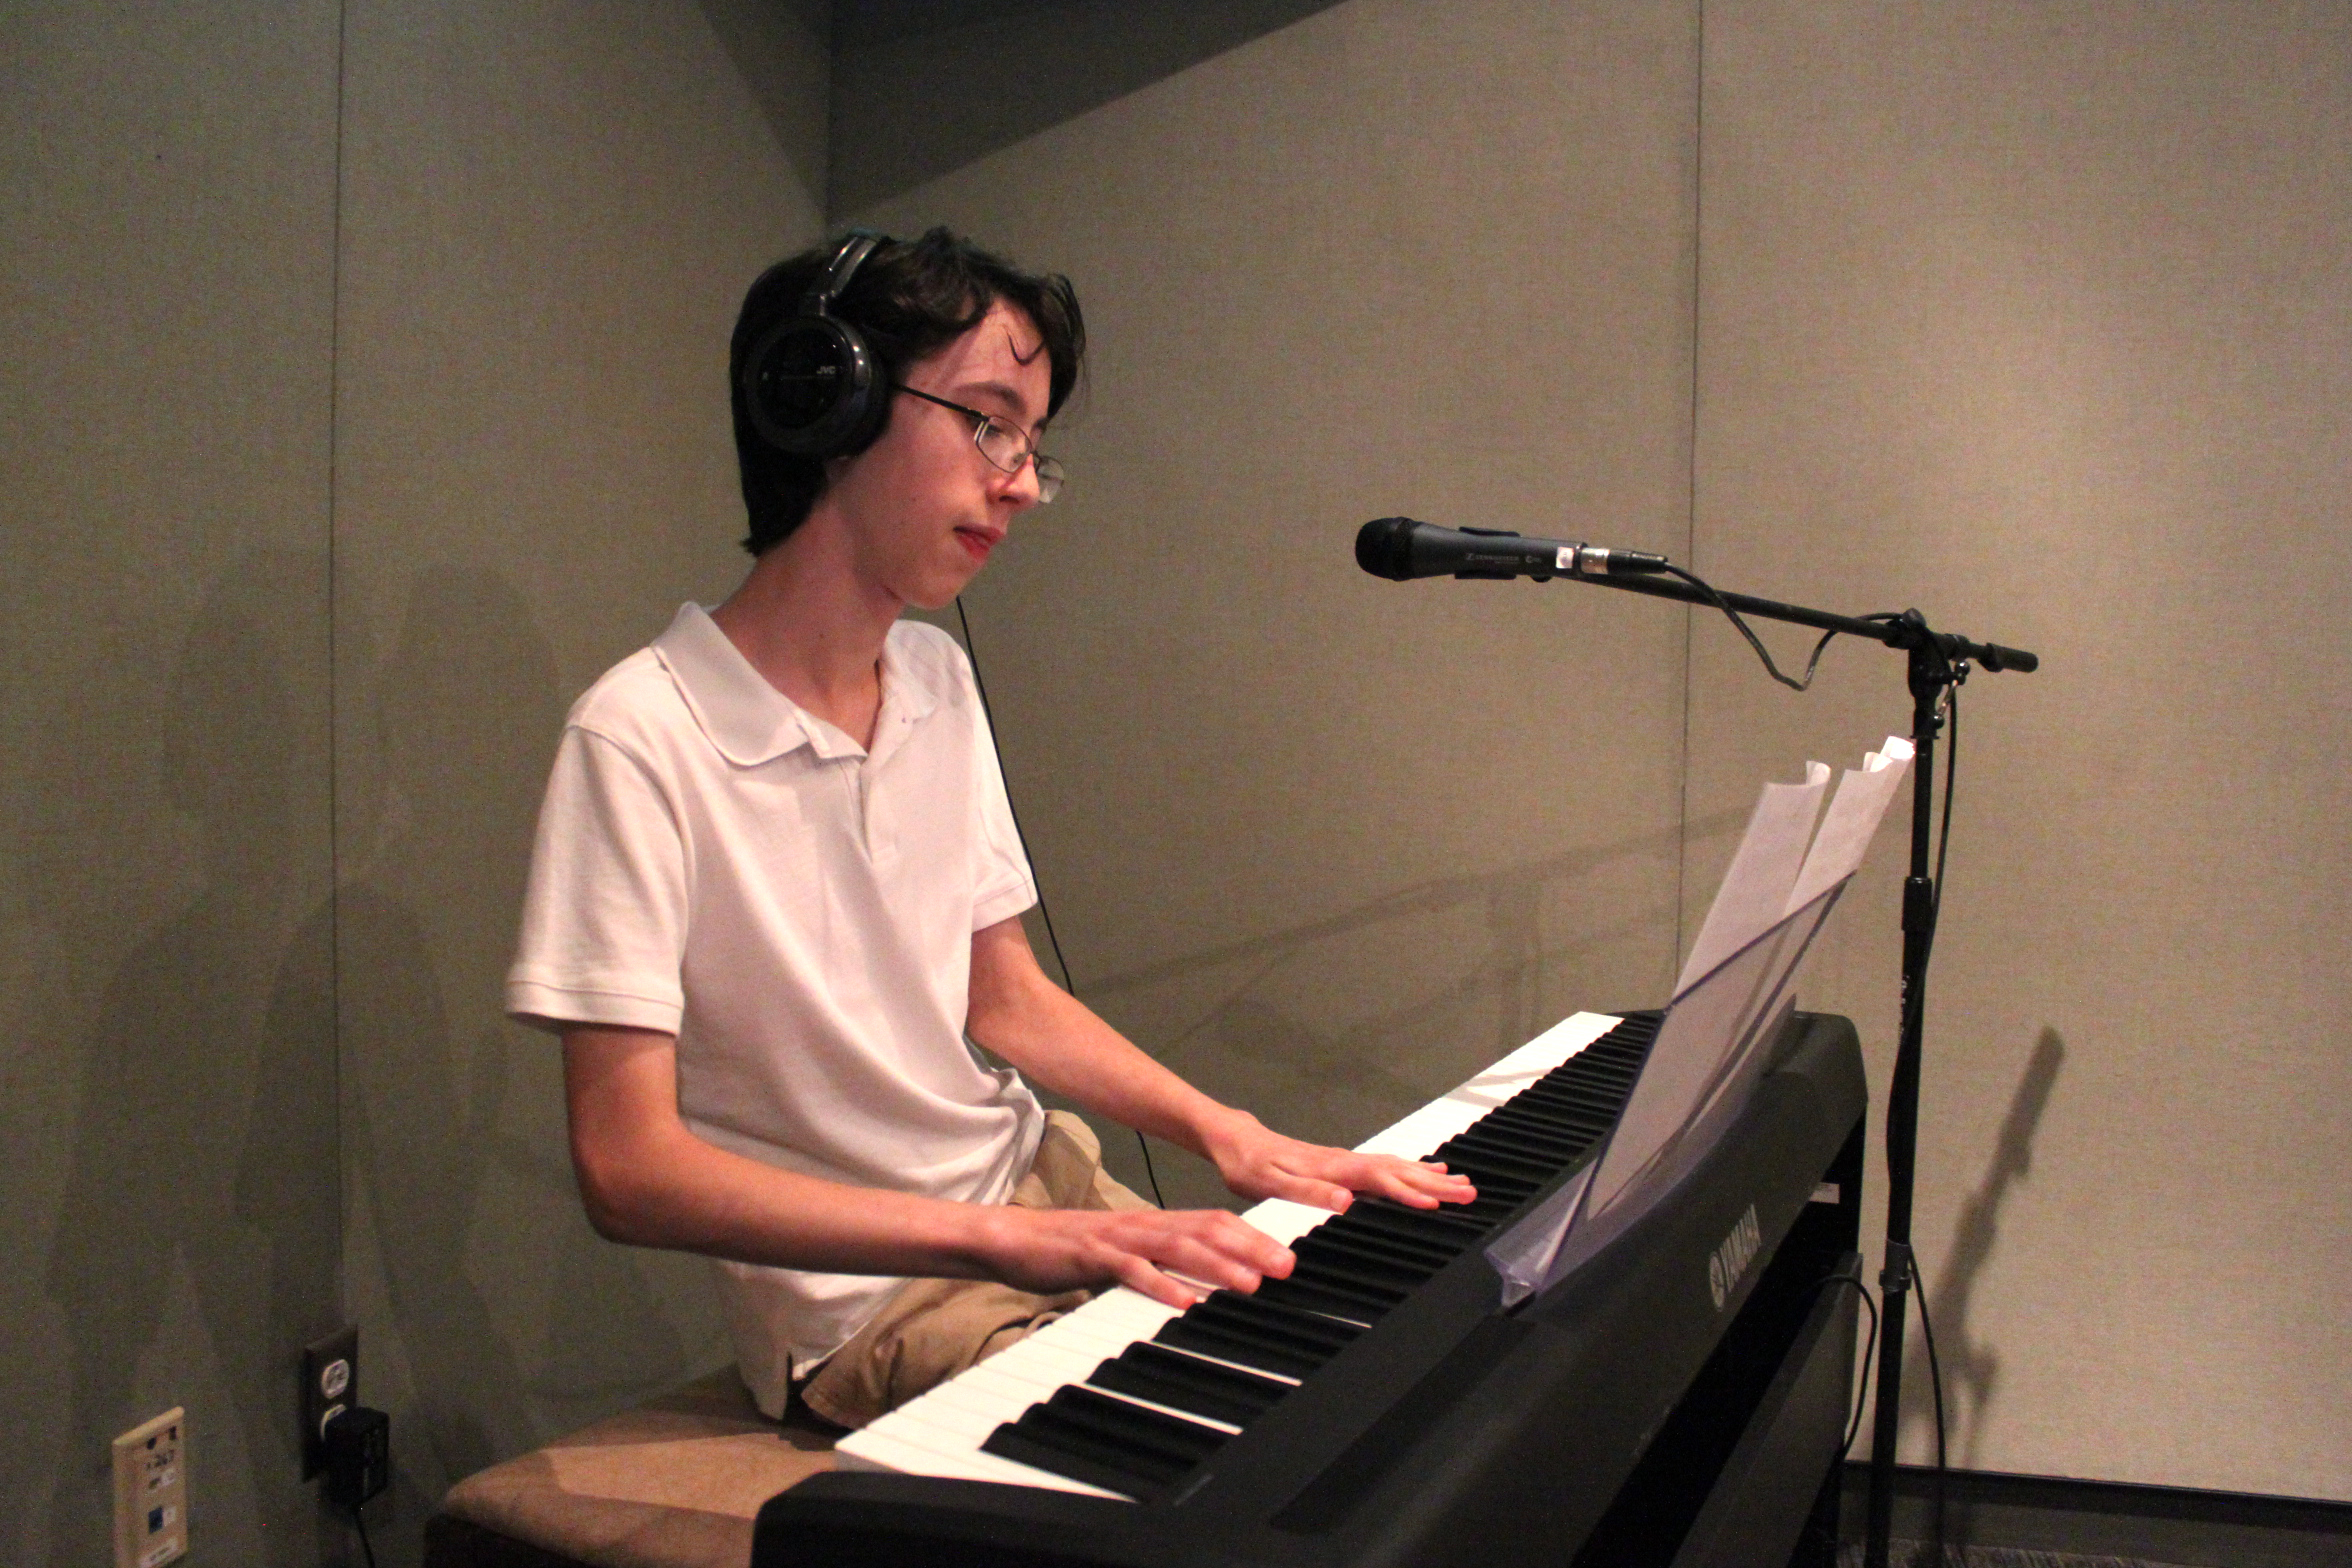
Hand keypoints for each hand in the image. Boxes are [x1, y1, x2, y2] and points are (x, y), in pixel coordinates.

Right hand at [974, 1204, 1296, 1310]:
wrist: (1015, 1239)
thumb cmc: (1073, 1251)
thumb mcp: (1127, 1255)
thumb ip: (1163, 1265)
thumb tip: (1205, 1285)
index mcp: (1156, 1224)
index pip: (1214, 1222)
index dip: (1254, 1238)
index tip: (1288, 1256)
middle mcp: (1144, 1225)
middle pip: (1207, 1230)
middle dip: (1250, 1249)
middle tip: (1286, 1267)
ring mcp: (1120, 1239)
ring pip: (1177, 1247)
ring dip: (1217, 1266)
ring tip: (1249, 1283)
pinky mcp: (1093, 1256)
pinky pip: (1131, 1271)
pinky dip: (1160, 1285)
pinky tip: (1183, 1301)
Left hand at [1199, 1110, 1476, 1213]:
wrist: (1233, 1139)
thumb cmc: (1247, 1164)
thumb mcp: (1269, 1182)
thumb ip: (1308, 1191)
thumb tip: (1345, 1201)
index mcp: (1331, 1168)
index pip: (1380, 1181)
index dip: (1409, 1193)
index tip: (1438, 1204)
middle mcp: (1344, 1161)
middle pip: (1397, 1172)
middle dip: (1434, 1184)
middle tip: (1470, 1193)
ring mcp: (1345, 1160)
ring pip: (1396, 1167)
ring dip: (1429, 1176)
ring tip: (1462, 1183)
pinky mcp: (1342, 1163)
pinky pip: (1385, 1166)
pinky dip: (1411, 1169)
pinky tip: (1426, 1171)